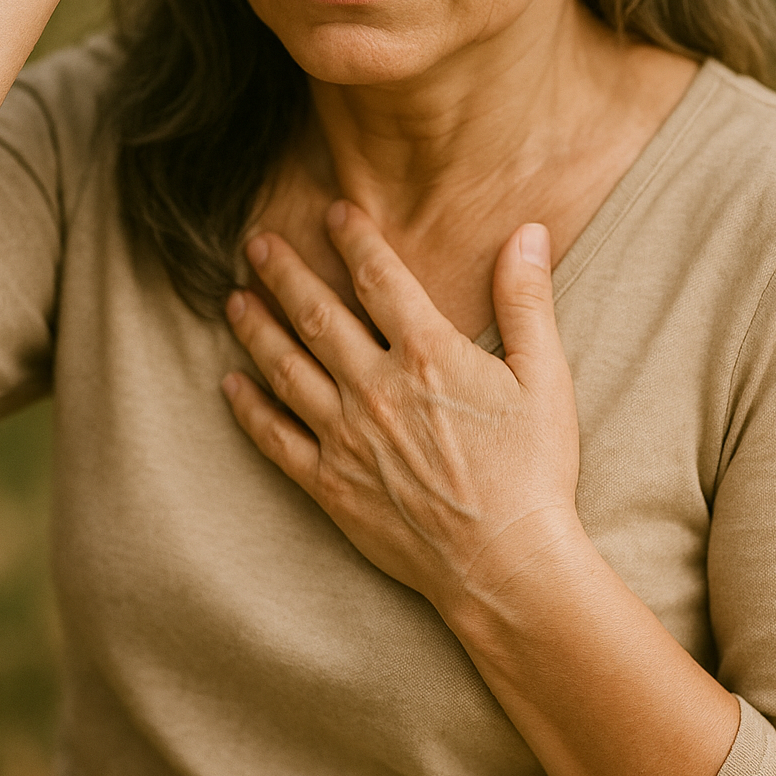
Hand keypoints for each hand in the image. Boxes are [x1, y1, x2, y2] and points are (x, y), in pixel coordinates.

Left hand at [222, 202, 581, 617]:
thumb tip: (528, 231)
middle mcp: (376, 388)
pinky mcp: (331, 485)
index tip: (333, 211)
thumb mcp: (545, 378)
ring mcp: (347, 437)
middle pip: (316, 315)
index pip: (379, 278)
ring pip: (286, 369)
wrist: (506, 564)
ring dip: (256, 329)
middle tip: (257, 242)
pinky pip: (276, 440)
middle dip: (284, 273)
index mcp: (428, 355)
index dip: (354, 239)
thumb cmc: (534, 471)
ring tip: (234, 299)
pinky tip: (230, 386)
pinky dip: (249, 410)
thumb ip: (527, 301)